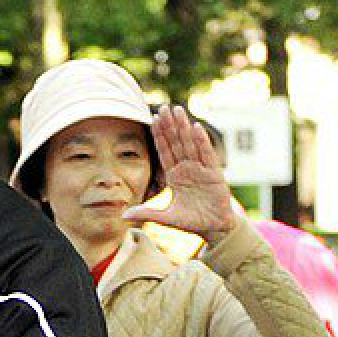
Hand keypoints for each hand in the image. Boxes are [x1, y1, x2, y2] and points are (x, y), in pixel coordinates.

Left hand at [123, 106, 235, 243]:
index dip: (159, 136)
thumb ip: (147, 213)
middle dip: (170, 126)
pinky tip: (195, 127)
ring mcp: (201, 170)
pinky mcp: (214, 174)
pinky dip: (201, 142)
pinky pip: (206, 155)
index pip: (165, 152)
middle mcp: (187, 169)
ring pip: (190, 144)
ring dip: (184, 128)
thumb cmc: (192, 221)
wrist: (214, 228)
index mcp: (175, 176)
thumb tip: (122, 215)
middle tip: (164, 107)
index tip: (153, 119)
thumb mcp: (166, 218)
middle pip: (177, 143)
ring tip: (178, 110)